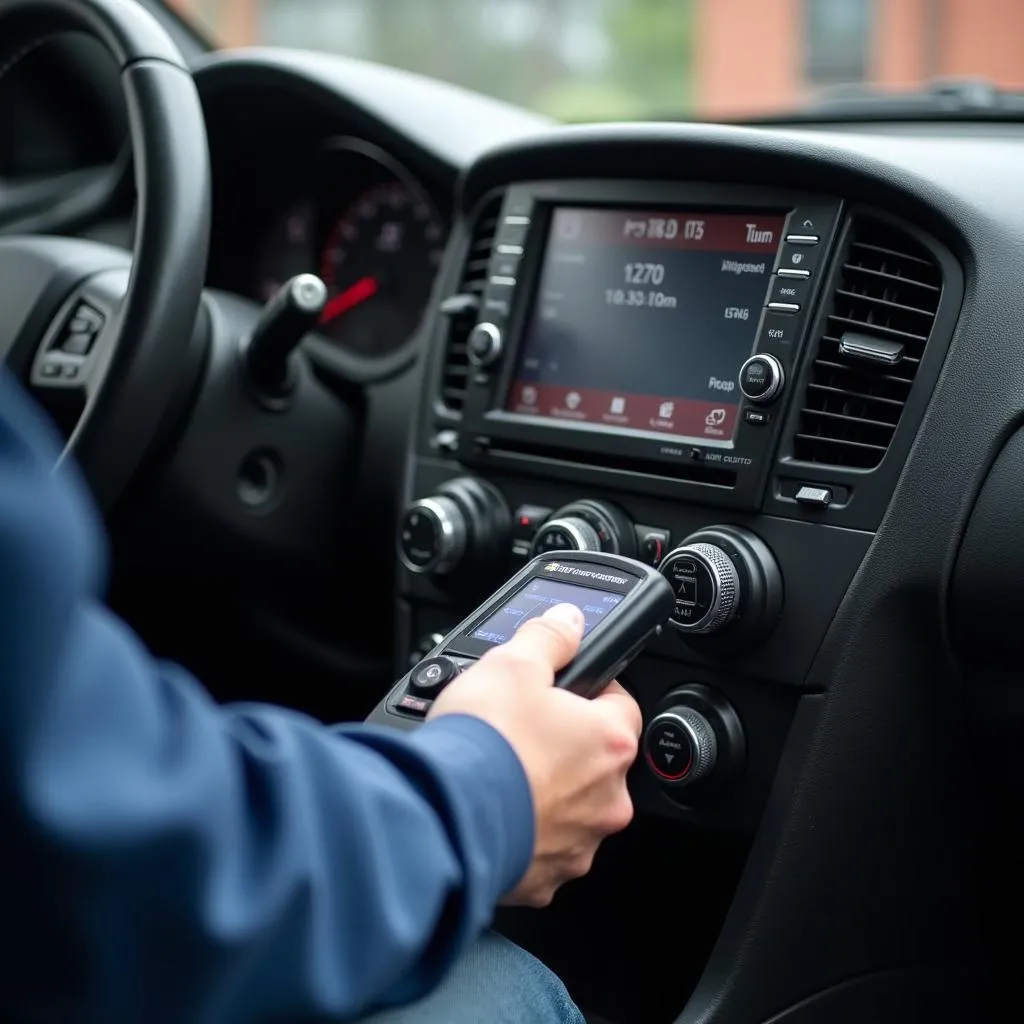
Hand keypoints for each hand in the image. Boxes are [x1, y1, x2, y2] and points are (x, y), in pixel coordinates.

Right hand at [427, 603, 641, 906]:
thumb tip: (567, 622)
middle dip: (563, 745)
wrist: (445, 816)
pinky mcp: (545, 878)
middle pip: (594, 759)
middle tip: (521, 731)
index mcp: (610, 741)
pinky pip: (541, 848)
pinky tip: (493, 811)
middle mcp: (606, 798)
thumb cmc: (485, 743)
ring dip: (543, 791)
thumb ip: (548, 638)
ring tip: (501, 773)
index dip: (590, 690)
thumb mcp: (513, 663)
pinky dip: (522, 832)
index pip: (621, 703)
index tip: (562, 689)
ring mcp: (578, 843)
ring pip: (570, 807)